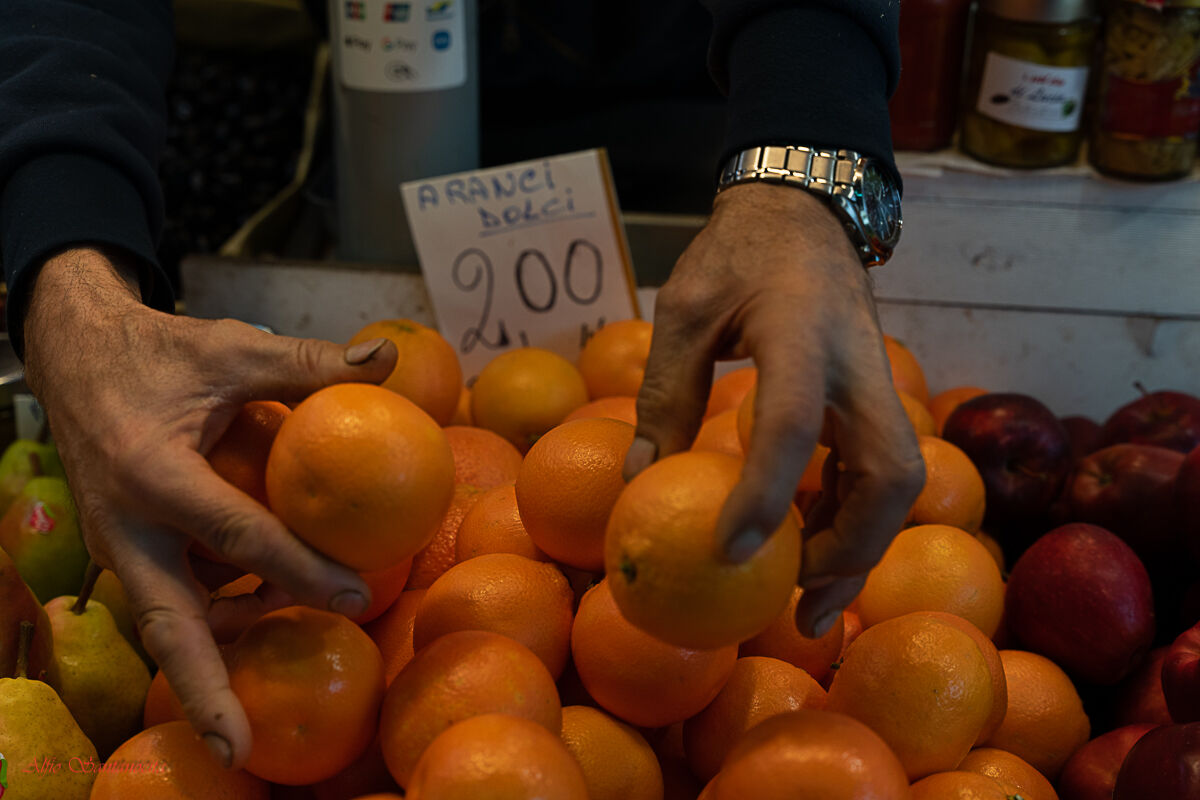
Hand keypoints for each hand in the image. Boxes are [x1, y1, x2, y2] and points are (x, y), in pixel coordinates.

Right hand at [22, 248, 397, 768]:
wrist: (75, 355)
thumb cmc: (158, 352)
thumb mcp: (231, 348)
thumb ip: (307, 362)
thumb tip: (388, 358)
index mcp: (152, 472)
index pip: (237, 534)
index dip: (300, 569)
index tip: (358, 596)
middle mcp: (126, 524)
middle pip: (167, 624)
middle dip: (202, 690)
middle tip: (240, 748)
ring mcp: (118, 544)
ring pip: (169, 620)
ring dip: (223, 649)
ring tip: (285, 656)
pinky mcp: (124, 549)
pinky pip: (172, 596)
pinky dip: (216, 613)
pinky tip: (266, 607)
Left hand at [625, 183, 924, 637]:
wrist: (805, 215)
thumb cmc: (737, 257)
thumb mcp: (684, 310)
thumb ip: (664, 392)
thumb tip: (638, 479)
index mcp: (800, 334)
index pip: (792, 423)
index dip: (763, 493)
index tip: (725, 551)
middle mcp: (859, 367)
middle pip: (889, 474)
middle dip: (852, 548)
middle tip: (800, 605)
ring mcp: (878, 385)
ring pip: (896, 483)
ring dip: (859, 547)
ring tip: (806, 604)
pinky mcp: (876, 400)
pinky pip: (878, 472)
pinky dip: (849, 519)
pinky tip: (806, 548)